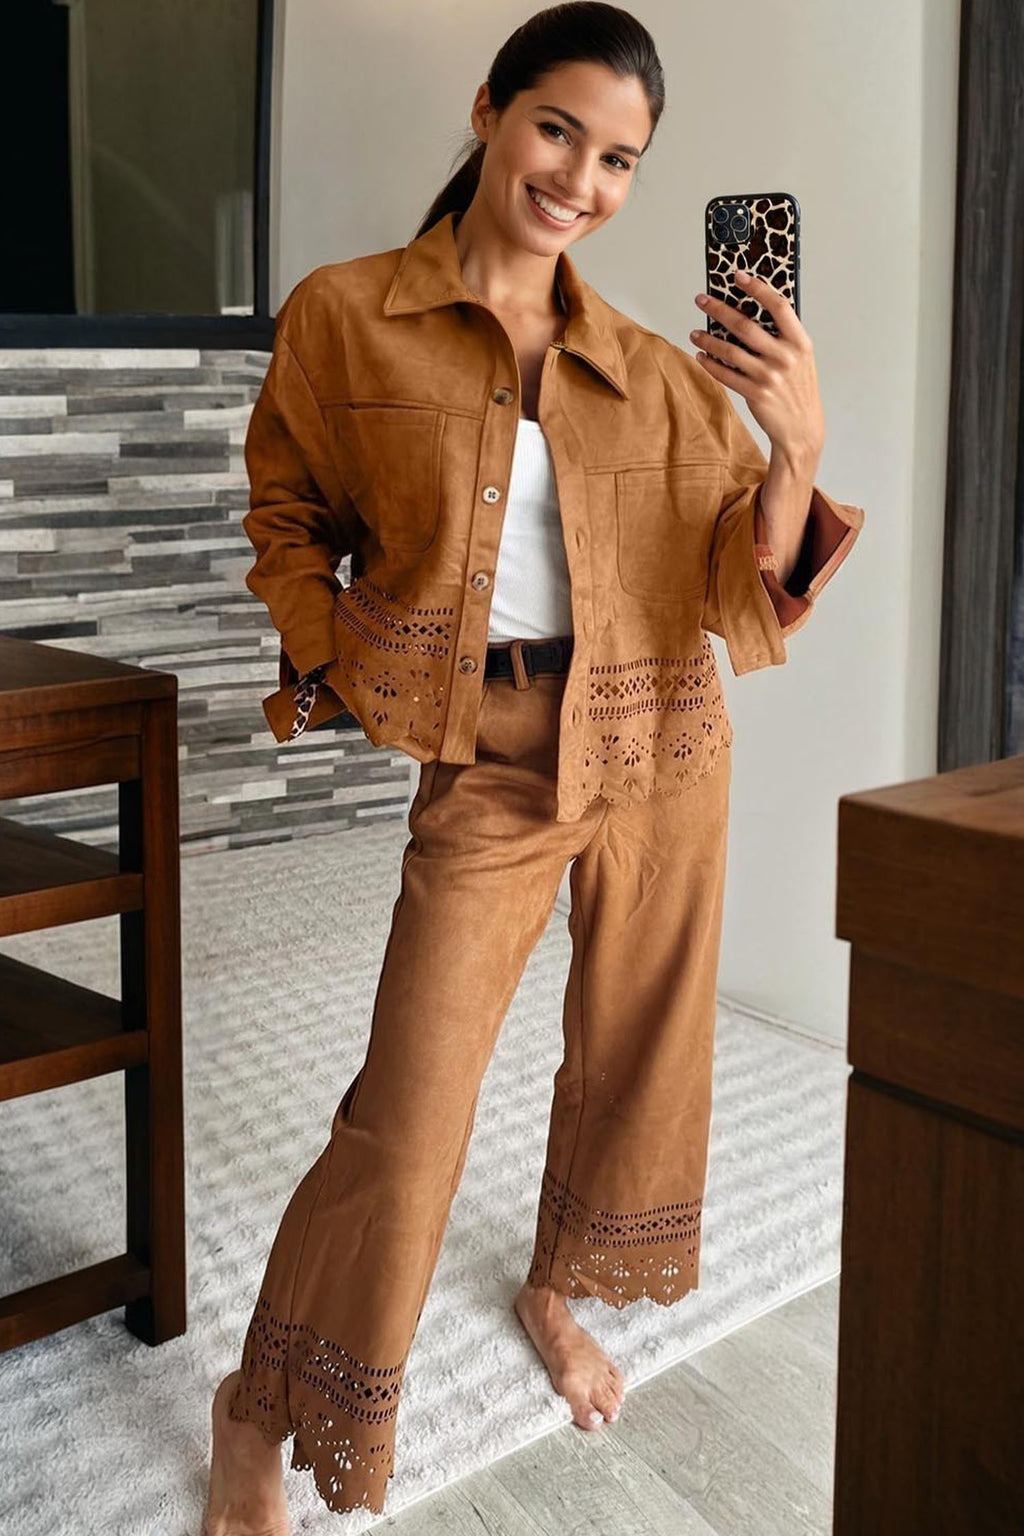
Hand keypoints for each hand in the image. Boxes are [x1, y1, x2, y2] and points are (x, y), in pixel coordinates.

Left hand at [690, 272, 824, 471]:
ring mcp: (769, 376)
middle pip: (745, 325)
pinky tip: (701, 356)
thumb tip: (752, 312)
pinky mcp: (755, 394)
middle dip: (719, 309)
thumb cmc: (799, 389)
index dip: (757, 288)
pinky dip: (710, 364)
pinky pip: (726, 375)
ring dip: (707, 340)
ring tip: (694, 333)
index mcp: (800, 342)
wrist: (802, 428)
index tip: (738, 276)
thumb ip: (783, 337)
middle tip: (701, 300)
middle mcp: (785, 357)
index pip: (778, 306)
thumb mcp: (802, 359)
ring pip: (730, 351)